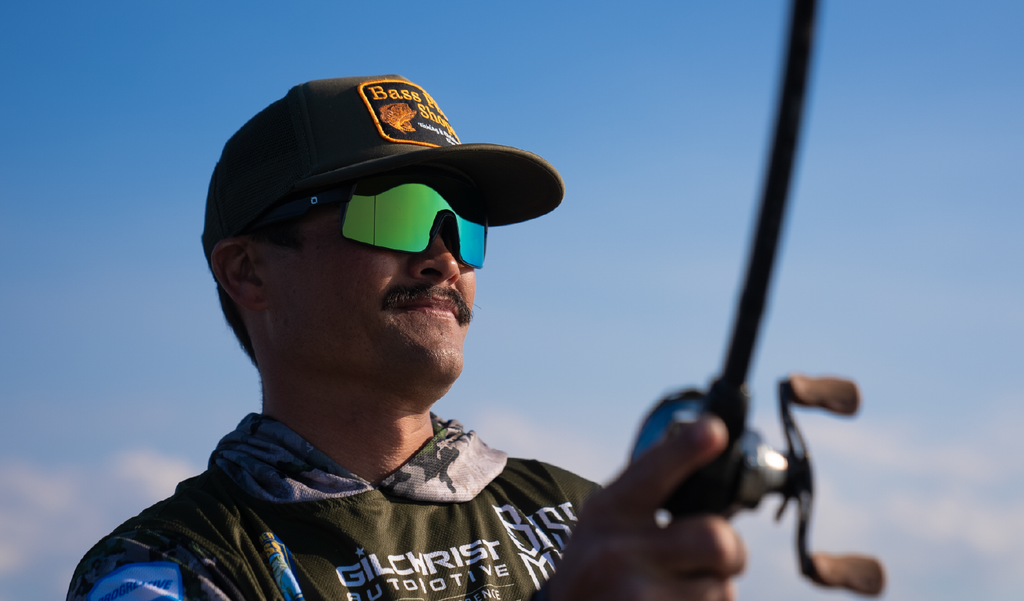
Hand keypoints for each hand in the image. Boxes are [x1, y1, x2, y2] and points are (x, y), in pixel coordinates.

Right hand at [548, 416, 745, 600]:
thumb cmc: (599, 566)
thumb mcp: (606, 522)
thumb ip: (646, 493)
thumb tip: (709, 449)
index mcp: (609, 511)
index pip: (652, 471)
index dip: (685, 450)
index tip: (713, 430)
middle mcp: (616, 551)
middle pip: (715, 539)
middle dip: (733, 552)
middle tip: (719, 559)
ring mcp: (634, 595)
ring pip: (722, 588)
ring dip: (714, 590)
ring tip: (680, 591)